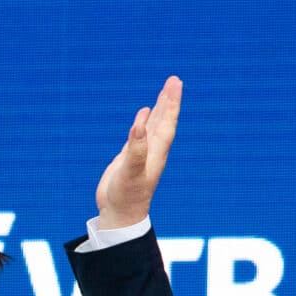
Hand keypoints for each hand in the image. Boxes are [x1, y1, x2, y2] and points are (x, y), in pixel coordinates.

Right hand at [94, 75, 181, 230]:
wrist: (120, 215)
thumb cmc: (127, 196)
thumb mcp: (131, 171)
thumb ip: (136, 147)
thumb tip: (140, 122)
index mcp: (156, 151)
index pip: (167, 121)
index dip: (171, 102)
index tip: (175, 84)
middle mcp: (153, 150)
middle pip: (164, 120)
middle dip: (169, 100)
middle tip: (174, 80)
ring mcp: (143, 153)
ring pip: (155, 125)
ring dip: (160, 108)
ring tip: (165, 92)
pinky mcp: (131, 158)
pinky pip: (142, 133)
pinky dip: (145, 121)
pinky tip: (144, 115)